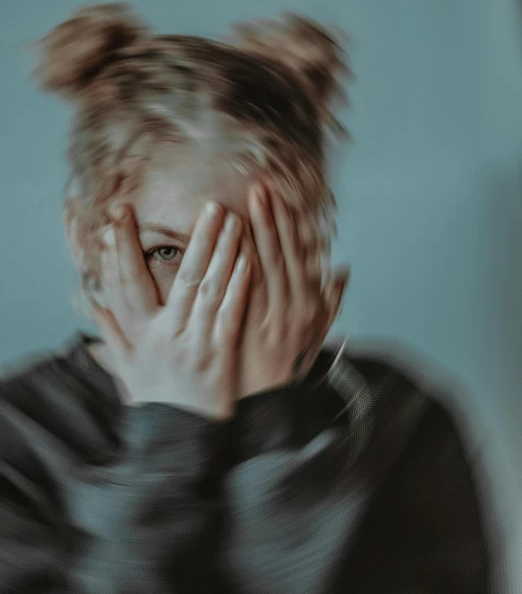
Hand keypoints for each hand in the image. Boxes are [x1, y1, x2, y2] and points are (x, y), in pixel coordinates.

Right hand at [91, 202, 250, 418]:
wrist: (182, 436)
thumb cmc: (156, 399)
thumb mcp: (127, 368)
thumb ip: (112, 333)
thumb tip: (92, 302)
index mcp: (140, 335)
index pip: (126, 282)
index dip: (121, 248)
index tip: (120, 216)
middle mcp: (167, 334)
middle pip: (181, 277)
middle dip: (196, 238)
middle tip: (207, 204)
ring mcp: (196, 341)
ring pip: (210, 288)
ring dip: (223, 251)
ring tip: (232, 218)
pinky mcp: (222, 351)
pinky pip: (231, 311)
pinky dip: (238, 283)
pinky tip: (247, 257)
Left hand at [237, 183, 347, 398]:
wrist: (265, 405)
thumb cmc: (286, 369)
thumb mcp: (316, 337)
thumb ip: (331, 303)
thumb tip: (341, 270)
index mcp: (311, 306)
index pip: (301, 256)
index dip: (291, 225)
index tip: (281, 198)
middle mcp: (295, 307)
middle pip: (284, 253)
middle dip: (274, 218)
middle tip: (263, 187)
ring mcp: (272, 316)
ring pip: (267, 265)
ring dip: (260, 231)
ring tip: (249, 200)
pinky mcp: (250, 325)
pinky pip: (247, 287)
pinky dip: (243, 261)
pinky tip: (233, 239)